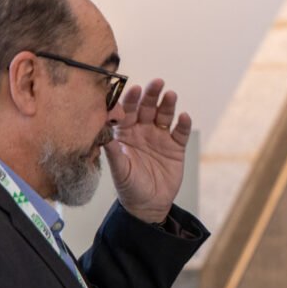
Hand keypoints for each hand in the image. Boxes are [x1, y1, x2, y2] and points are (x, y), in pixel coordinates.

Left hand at [104, 78, 191, 223]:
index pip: (127, 110)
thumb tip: (102, 133)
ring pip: (164, 115)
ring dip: (168, 105)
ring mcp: (160, 137)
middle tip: (157, 83)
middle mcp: (142, 131)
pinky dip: (183, 125)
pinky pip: (180, 133)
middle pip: (147, 107)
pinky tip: (184, 117)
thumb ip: (112, 150)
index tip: (134, 90)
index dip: (130, 99)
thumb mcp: (118, 169)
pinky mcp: (176, 147)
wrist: (148, 205)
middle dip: (151, 94)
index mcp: (125, 133)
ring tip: (171, 95)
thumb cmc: (129, 187)